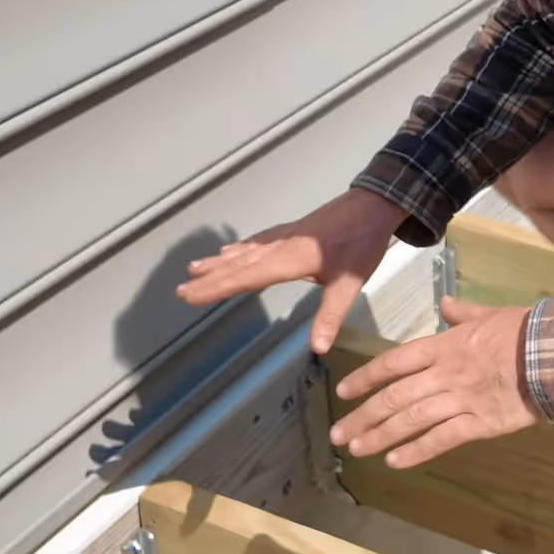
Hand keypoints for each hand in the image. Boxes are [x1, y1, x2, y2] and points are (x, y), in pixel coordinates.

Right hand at [177, 188, 408, 354]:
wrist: (373, 205)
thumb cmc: (361, 243)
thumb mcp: (349, 283)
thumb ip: (331, 315)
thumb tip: (319, 348)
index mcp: (287, 261)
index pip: (244, 278)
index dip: (215, 288)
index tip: (189, 295)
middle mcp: (278, 247)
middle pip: (237, 265)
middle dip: (208, 278)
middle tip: (180, 288)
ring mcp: (283, 236)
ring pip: (243, 251)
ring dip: (219, 262)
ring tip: (195, 268)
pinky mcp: (292, 230)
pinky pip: (256, 241)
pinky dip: (239, 248)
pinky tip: (233, 249)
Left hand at [329, 297, 541, 467]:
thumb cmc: (525, 331)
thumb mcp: (490, 314)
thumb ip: (463, 314)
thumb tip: (445, 306)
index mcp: (444, 346)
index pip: (394, 363)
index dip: (365, 378)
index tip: (343, 392)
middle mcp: (445, 373)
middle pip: (395, 396)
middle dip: (364, 416)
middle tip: (339, 434)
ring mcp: (461, 399)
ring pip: (412, 420)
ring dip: (381, 436)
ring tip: (357, 450)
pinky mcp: (481, 423)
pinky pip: (442, 439)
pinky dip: (417, 451)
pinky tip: (396, 461)